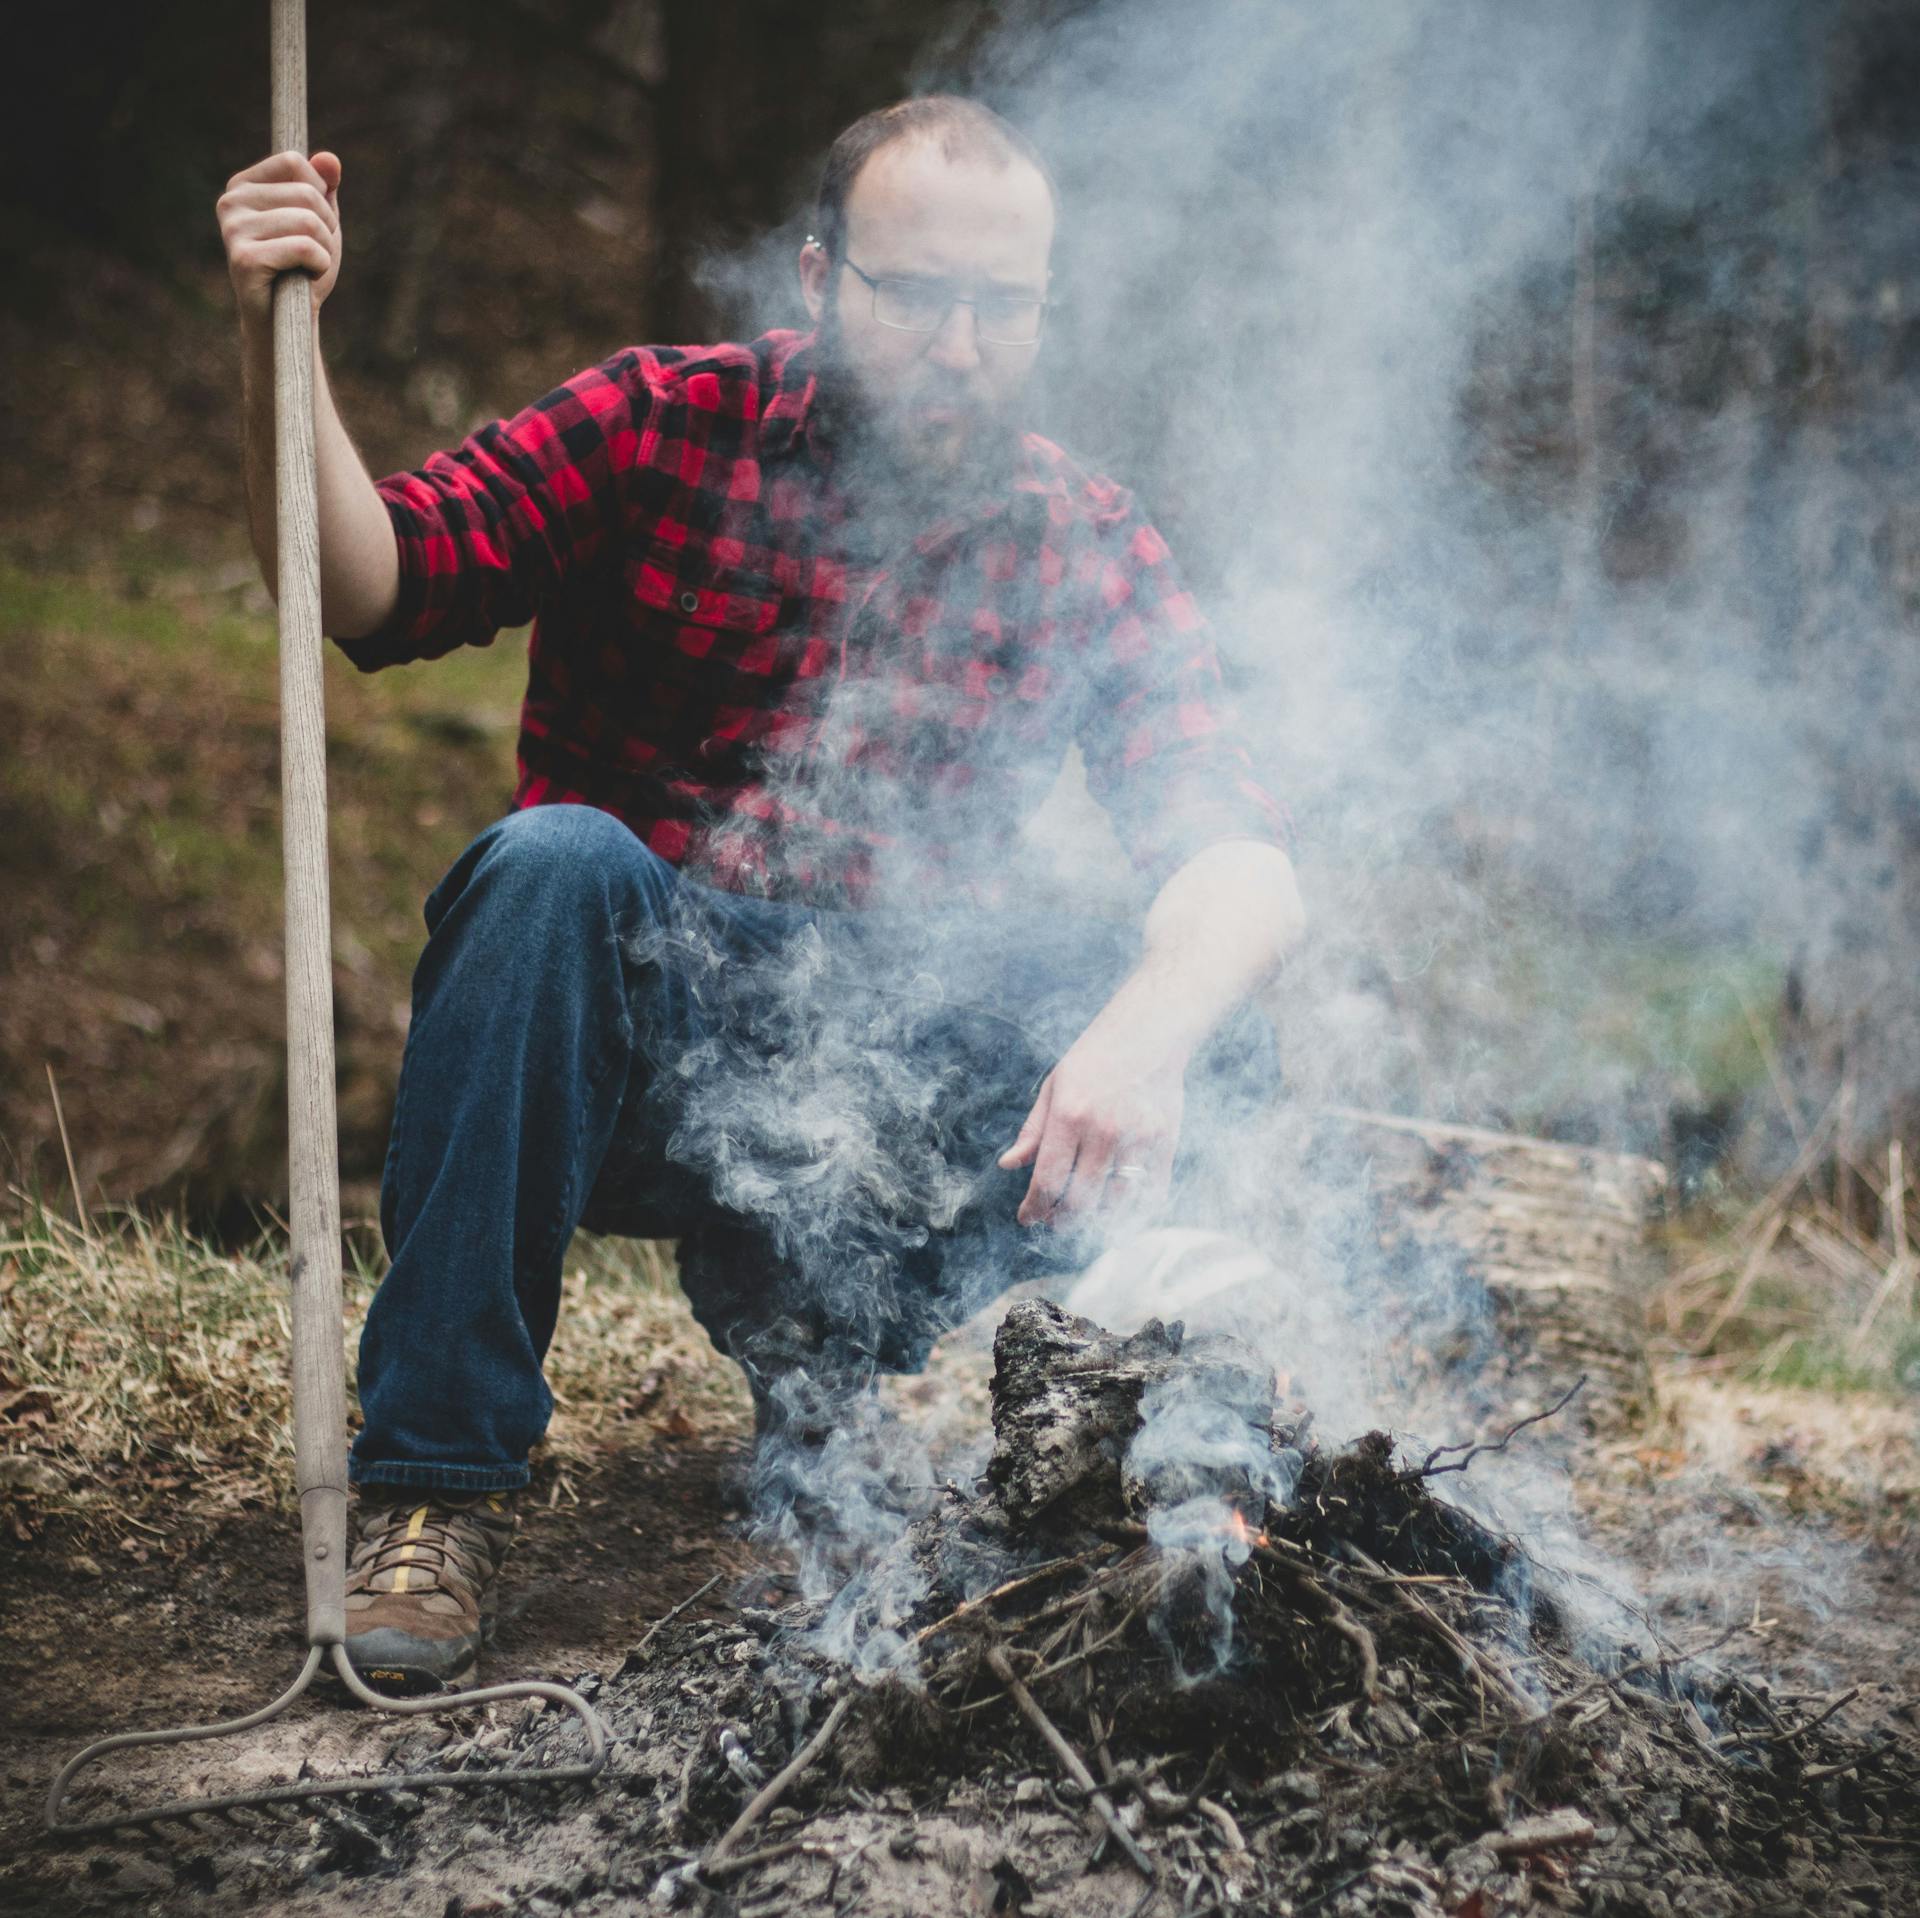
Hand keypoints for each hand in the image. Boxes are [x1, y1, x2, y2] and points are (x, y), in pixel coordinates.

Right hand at [217, 149, 343, 329]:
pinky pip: (305, 247)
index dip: (320, 193)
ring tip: (308, 267)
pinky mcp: (244, 258)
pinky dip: (319, 266)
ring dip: (325, 250)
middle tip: (313, 254)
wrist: (287, 322)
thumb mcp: (320, 223)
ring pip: (309, 221)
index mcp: (243, 186)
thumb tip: (330, 159)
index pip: (294, 161)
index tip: (314, 223)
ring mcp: (233, 229)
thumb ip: (324, 188)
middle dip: (327, 228)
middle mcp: (231, 201)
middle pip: (307, 193)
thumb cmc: (302, 270)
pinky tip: (304, 279)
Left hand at [997, 1020, 1186, 1227]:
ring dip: (1096, 1220)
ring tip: (1085, 1217)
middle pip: (1079, 1199)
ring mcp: (1138, 1138)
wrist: (1150, 1032)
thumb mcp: (1054, 1087)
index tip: (1027, 1218)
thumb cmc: (1095, 1058)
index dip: (1034, 1208)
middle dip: (1061, 1219)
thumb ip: (1033, 1131)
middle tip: (1054, 1222)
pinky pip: (1151, 1192)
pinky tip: (1120, 1209)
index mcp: (1069, 1116)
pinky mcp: (1165, 1142)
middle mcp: (1103, 1130)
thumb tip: (1007, 1165)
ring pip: (1115, 1202)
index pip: (1047, 1179)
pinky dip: (1134, 1210)